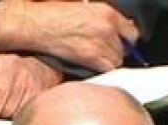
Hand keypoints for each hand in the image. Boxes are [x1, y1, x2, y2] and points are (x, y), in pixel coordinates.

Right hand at [0, 0, 138, 71]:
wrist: (36, 24)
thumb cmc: (52, 16)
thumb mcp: (83, 9)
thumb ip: (102, 20)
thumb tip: (112, 30)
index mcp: (107, 13)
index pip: (131, 33)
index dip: (126, 42)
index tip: (122, 47)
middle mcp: (107, 27)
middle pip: (124, 50)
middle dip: (115, 54)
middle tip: (104, 56)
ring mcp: (100, 42)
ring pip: (116, 61)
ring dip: (108, 64)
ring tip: (96, 63)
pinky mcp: (89, 56)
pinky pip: (106, 69)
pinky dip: (101, 72)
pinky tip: (92, 69)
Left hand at [0, 52, 62, 119]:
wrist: (31, 69)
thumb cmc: (1, 78)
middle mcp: (11, 63)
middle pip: (0, 93)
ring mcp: (27, 74)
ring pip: (13, 103)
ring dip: (5, 113)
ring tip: (3, 109)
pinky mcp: (38, 86)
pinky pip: (24, 108)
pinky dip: (17, 114)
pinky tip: (14, 109)